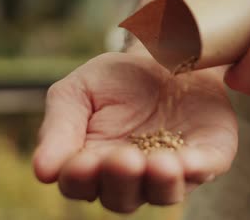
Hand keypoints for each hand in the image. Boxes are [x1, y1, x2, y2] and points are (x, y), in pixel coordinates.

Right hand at [32, 52, 236, 212]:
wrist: (165, 52)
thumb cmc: (116, 78)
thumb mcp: (79, 91)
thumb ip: (60, 126)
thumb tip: (42, 171)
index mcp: (93, 163)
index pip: (80, 184)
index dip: (80, 178)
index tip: (81, 162)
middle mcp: (132, 176)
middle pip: (122, 198)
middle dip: (121, 181)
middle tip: (123, 158)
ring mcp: (171, 170)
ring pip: (164, 193)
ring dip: (160, 182)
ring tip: (158, 165)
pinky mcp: (207, 156)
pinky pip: (204, 170)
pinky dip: (197, 168)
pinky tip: (189, 160)